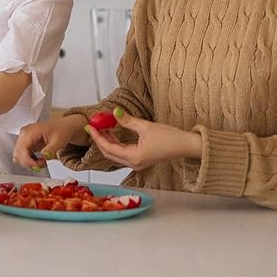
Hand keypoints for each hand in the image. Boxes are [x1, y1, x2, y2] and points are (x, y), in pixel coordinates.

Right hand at [13, 114, 87, 168]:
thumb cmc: (60, 130)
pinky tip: (39, 160)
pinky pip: (22, 156)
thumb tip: (44, 155)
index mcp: (30, 131)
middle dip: (29, 163)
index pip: (22, 149)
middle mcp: (24, 134)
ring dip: (29, 163)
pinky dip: (30, 161)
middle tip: (42, 163)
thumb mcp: (59, 140)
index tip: (38, 165)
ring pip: (19, 156)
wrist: (62, 127)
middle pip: (18, 154)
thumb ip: (51, 149)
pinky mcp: (26, 144)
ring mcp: (24, 139)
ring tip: (41, 161)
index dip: (28, 160)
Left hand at [83, 107, 201, 170]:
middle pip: (109, 152)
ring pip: (115, 153)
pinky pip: (122, 152)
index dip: (97, 137)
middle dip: (99, 139)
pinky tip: (112, 132)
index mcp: (134, 157)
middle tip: (93, 125)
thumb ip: (128, 120)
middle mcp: (134, 163)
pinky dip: (115, 143)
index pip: (108, 148)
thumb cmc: (170, 138)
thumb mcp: (146, 127)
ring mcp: (137, 163)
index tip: (89, 126)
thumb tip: (114, 112)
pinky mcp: (140, 160)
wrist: (186, 146)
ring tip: (101, 126)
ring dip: (107, 140)